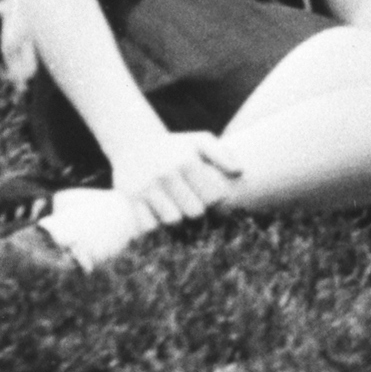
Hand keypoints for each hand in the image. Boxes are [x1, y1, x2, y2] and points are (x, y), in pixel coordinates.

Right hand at [107, 130, 239, 226]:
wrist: (134, 142)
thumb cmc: (176, 146)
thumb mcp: (200, 141)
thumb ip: (222, 154)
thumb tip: (239, 172)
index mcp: (188, 161)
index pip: (214, 196)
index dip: (222, 209)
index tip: (222, 213)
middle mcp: (167, 174)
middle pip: (195, 212)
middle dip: (202, 219)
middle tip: (203, 221)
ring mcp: (147, 187)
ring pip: (172, 221)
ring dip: (181, 226)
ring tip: (185, 225)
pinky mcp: (131, 199)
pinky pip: (147, 226)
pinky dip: (157, 230)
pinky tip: (164, 226)